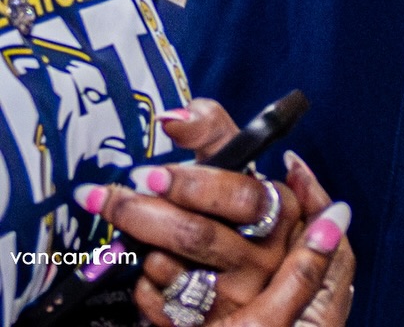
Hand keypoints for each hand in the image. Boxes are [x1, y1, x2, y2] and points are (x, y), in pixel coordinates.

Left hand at [77, 99, 353, 326]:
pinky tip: (149, 262)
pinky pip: (157, 300)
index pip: (239, 194)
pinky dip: (143, 279)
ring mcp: (238, 296)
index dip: (191, 184)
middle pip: (196, 235)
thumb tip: (172, 116)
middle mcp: (265, 256)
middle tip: (105, 196)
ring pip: (171, 268)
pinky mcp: (208, 324)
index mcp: (280, 209)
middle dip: (142, 213)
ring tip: (134, 227)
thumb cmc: (236, 207)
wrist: (256, 281)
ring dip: (142, 245)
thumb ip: (212, 130)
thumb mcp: (239, 164)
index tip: (147, 174)